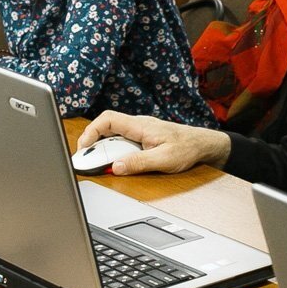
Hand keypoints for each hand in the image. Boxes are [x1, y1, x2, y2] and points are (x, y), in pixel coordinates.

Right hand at [76, 111, 230, 175]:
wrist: (202, 144)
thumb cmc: (188, 147)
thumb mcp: (165, 159)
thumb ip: (140, 162)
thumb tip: (117, 167)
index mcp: (140, 126)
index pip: (107, 120)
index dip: (90, 132)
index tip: (83, 148)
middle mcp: (137, 126)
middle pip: (105, 130)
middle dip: (93, 146)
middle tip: (88, 164)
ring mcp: (138, 132)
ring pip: (112, 137)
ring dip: (103, 151)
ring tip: (99, 166)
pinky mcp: (141, 139)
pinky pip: (121, 142)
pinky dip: (113, 153)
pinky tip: (115, 163)